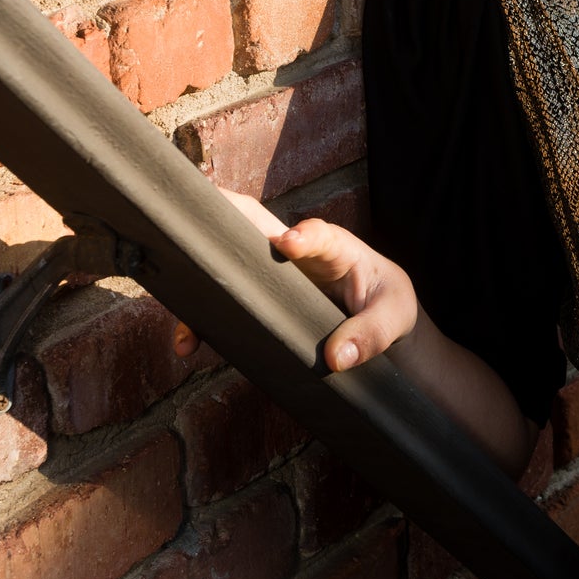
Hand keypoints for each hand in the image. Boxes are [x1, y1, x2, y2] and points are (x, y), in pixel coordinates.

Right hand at [172, 190, 417, 375]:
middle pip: (254, 226)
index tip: (288, 244)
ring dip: (204, 278)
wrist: (377, 316)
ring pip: (230, 263)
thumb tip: (337, 359)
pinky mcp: (258, 298)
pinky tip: (189, 344)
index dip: (302, 236)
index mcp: (335, 247)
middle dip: (224, 220)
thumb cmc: (387, 303)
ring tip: (183, 305)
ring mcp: (270, 273)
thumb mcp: (395, 316)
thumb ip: (372, 334)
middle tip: (193, 226)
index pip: (318, 234)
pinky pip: (226, 304)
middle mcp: (295, 252)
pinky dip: (203, 321)